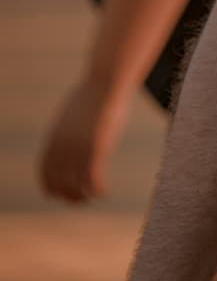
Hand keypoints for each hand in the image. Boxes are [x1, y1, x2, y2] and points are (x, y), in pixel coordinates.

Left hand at [38, 77, 131, 202]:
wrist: (106, 82)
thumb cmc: (94, 92)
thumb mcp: (74, 109)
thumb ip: (69, 121)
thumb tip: (73, 118)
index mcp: (54, 139)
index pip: (45, 173)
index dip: (52, 187)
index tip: (64, 192)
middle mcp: (62, 147)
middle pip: (57, 184)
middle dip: (69, 195)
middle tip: (83, 198)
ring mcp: (78, 148)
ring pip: (74, 187)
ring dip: (82, 197)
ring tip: (93, 196)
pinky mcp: (96, 148)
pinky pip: (93, 180)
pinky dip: (98, 190)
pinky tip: (104, 191)